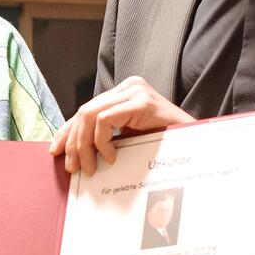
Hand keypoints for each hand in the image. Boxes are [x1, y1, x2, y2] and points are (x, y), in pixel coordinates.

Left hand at [51, 76, 193, 174]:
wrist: (198, 145)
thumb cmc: (165, 146)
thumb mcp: (129, 140)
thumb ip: (106, 138)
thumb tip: (72, 153)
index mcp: (124, 94)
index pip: (86, 110)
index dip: (67, 131)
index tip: (57, 152)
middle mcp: (129, 86)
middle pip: (84, 111)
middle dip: (73, 142)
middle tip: (74, 168)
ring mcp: (135, 91)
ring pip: (90, 114)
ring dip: (85, 145)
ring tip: (91, 167)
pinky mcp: (142, 102)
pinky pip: (106, 120)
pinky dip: (102, 141)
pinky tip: (110, 156)